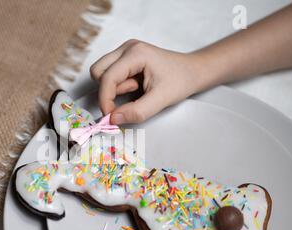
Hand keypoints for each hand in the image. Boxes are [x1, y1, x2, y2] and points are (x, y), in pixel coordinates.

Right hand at [90, 40, 204, 124]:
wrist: (193, 71)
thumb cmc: (180, 81)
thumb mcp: (160, 100)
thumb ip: (136, 112)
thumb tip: (112, 119)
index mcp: (136, 53)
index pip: (107, 77)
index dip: (105, 100)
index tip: (111, 117)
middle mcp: (127, 48)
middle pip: (98, 71)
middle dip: (107, 91)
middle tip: (125, 102)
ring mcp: (125, 51)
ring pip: (102, 73)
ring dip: (114, 88)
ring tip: (136, 90)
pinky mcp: (126, 58)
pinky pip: (111, 74)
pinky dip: (119, 86)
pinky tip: (136, 86)